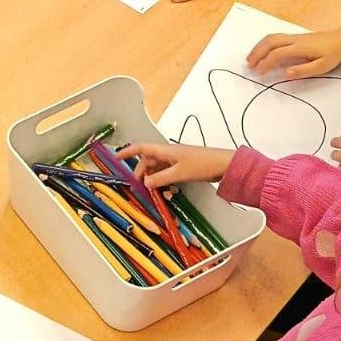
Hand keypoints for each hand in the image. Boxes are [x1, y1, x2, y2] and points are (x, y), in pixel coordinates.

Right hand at [120, 140, 235, 188]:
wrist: (225, 164)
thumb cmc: (203, 164)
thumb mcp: (179, 173)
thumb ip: (160, 179)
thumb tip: (144, 183)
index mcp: (165, 151)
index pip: (141, 148)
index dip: (127, 152)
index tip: (115, 158)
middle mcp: (168, 154)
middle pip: (147, 162)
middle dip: (140, 173)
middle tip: (138, 187)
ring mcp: (175, 161)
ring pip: (157, 169)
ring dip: (153, 180)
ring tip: (153, 192)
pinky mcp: (183, 167)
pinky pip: (167, 174)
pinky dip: (163, 181)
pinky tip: (167, 191)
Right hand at [248, 25, 340, 79]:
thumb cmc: (333, 54)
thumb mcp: (322, 67)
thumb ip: (303, 71)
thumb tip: (286, 73)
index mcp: (301, 48)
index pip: (277, 53)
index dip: (266, 63)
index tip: (260, 73)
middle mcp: (295, 39)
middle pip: (270, 42)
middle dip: (257, 53)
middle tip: (249, 65)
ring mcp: (294, 36)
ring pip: (271, 37)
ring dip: (259, 47)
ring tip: (251, 58)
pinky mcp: (295, 36)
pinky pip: (275, 37)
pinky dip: (264, 43)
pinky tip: (262, 51)